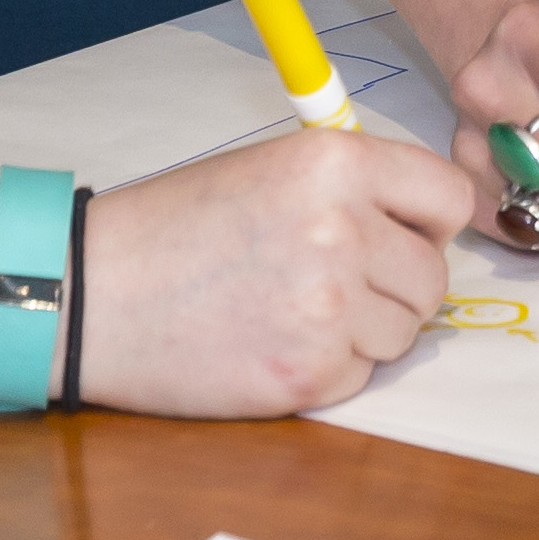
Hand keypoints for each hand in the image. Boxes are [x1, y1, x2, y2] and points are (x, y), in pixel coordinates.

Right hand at [77, 122, 486, 416]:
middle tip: (337, 286)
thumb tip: (426, 228)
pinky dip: (328, 370)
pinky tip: (271, 345)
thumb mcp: (270, 170)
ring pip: (402, 333)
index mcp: (336, 163)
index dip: (430, 224)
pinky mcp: (307, 373)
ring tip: (290, 312)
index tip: (405, 237)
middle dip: (397, 288)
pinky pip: (361, 376)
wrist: (90, 293)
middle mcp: (343, 229)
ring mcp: (328, 306)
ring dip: (363, 332)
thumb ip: (355, 190)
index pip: (448, 198)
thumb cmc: (174, 227)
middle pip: (432, 277)